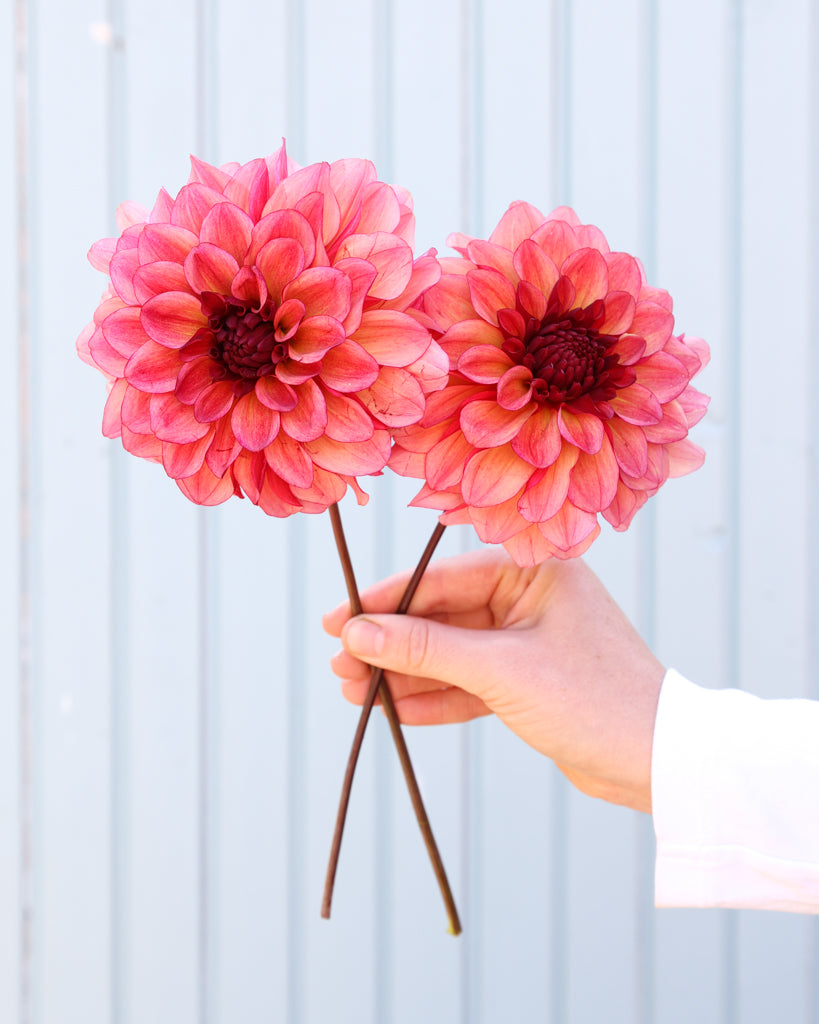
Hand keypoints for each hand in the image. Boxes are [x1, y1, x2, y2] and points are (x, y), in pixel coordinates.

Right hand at [323, 548, 664, 812]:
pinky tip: (395, 710)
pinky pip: (471, 682)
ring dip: (406, 673)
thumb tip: (358, 634)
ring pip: (452, 651)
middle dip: (391, 643)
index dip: (386, 601)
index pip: (442, 578)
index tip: (337, 620)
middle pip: (442, 615)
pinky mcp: (529, 680)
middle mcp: (530, 596)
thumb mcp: (501, 670)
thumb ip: (427, 649)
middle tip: (340, 664)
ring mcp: (529, 639)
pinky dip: (436, 697)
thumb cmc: (593, 699)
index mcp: (534, 570)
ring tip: (354, 691)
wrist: (660, 762)